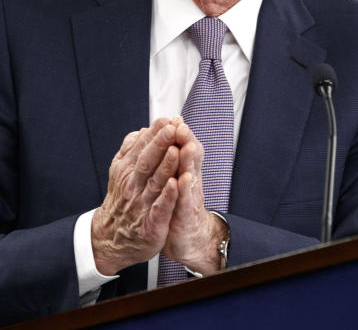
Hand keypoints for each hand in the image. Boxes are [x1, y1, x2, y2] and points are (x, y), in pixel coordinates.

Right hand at [91, 117, 180, 274]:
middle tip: (173, 127)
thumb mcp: (121, 172)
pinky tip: (175, 185)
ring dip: (166, 166)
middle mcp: (132, 184)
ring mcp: (141, 204)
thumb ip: (131, 150)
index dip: (155, 133)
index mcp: (127, 170)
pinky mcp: (151, 223)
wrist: (112, 237)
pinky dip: (167, 196)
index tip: (167, 119)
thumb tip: (142, 130)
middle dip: (160, 144)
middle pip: (147, 160)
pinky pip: (160, 208)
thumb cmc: (122, 200)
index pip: (142, 147)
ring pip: (155, 182)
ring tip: (176, 150)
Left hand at [161, 120, 227, 274]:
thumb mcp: (174, 178)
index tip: (175, 118)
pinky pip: (184, 201)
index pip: (183, 148)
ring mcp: (189, 198)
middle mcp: (190, 181)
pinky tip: (182, 180)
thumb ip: (171, 156)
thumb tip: (168, 132)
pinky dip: (183, 190)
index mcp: (184, 170)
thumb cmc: (178, 206)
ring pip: (189, 175)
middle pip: (190, 158)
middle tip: (182, 126)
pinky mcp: (186, 216)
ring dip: (188, 161)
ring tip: (187, 146)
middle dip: (186, 141)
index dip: (180, 134)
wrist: (187, 238)